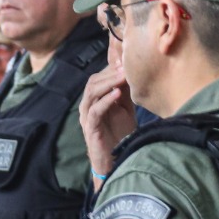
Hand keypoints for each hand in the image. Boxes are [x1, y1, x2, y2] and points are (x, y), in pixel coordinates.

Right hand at [78, 64, 135, 184]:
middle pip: (93, 82)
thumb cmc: (120, 133)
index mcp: (95, 99)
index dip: (111, 68)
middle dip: (110, 73)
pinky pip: (95, 110)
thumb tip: (132, 72)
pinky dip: (106, 100)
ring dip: (108, 83)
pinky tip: (117, 94)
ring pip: (91, 93)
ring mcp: (87, 117)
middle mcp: (88, 106)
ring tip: (122, 77)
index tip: (126, 60)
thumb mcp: (125, 107)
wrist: (116, 158)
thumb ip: (125, 91)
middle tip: (125, 66)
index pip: (99, 77)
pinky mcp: (90, 128)